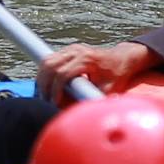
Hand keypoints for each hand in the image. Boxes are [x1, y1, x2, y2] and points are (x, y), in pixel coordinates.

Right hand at [39, 41, 159, 99]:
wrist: (122, 58)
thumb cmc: (117, 75)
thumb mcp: (110, 90)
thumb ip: (96, 99)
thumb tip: (84, 115)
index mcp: (88, 60)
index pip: (63, 74)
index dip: (56, 90)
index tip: (55, 103)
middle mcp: (77, 51)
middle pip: (50, 65)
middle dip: (44, 85)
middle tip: (45, 101)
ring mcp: (71, 49)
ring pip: (46, 61)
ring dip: (42, 78)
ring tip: (44, 94)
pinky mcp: (68, 50)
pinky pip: (50, 59)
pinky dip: (45, 73)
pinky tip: (47, 86)